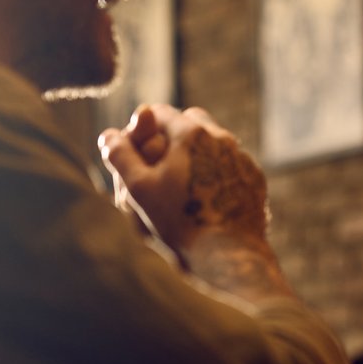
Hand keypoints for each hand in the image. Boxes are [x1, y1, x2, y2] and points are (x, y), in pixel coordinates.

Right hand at [98, 104, 268, 254]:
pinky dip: (218, 168)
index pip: (161, 112)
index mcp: (190, 133)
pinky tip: (207, 190)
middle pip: (192, 120)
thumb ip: (121, 157)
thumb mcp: (139, 188)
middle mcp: (221, 138)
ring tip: (182, 174)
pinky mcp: (255, 177)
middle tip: (159, 156)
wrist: (227, 251)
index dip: (144, 125)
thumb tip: (107, 135)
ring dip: (198, 149)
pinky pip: (232, 162)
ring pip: (215, 140)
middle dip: (174, 132)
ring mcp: (242, 157)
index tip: (137, 142)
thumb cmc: (177, 219)